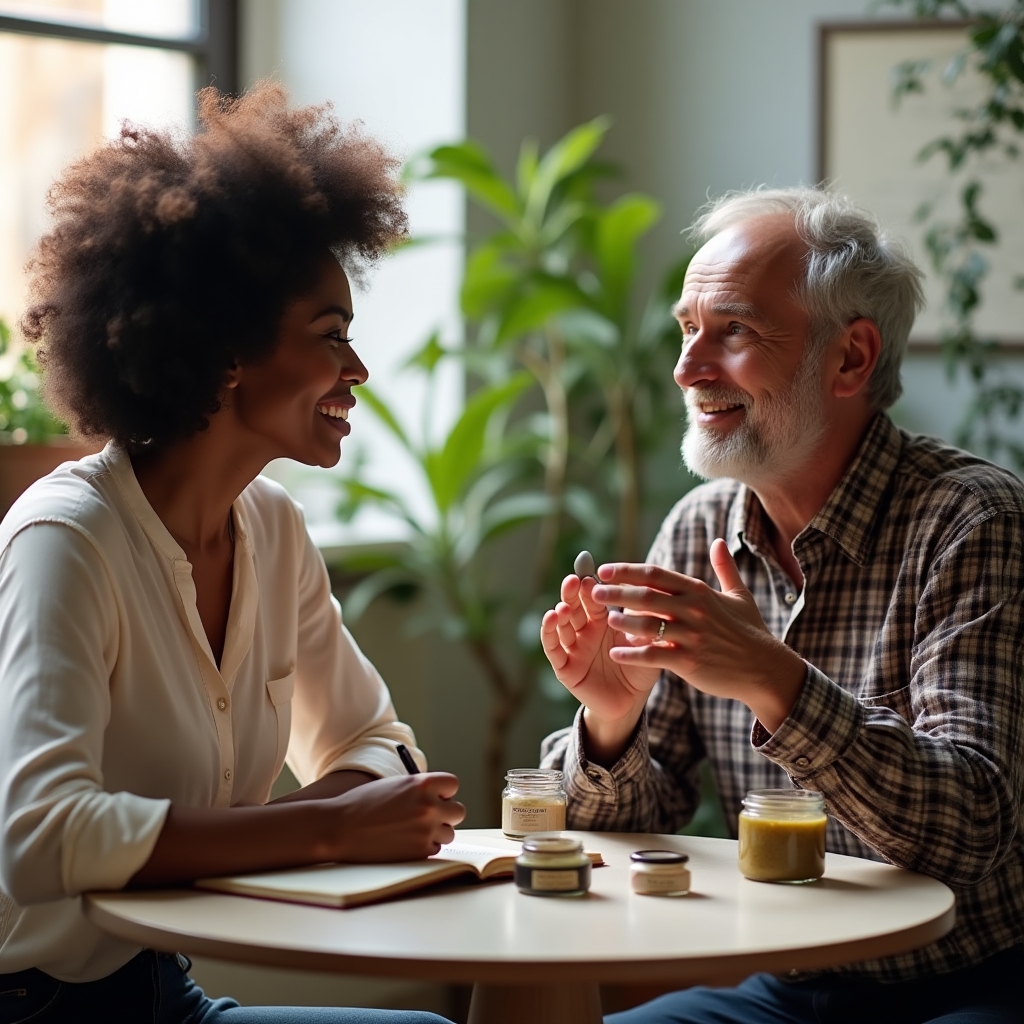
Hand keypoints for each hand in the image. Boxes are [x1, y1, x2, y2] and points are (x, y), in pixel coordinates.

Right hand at [328, 772, 464, 861]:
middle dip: (445, 813)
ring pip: (449, 833)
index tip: (434, 796)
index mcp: (423, 784)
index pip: (452, 785)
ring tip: (412, 830)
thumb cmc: (364, 804)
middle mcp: (429, 806)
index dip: (443, 792)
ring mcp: (426, 830)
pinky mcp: (420, 852)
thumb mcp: (395, 786)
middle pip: (458, 811)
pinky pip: (434, 849)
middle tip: (428, 816)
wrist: (340, 828)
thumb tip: (440, 798)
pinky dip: (424, 847)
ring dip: (436, 832)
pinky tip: (404, 842)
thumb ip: (419, 790)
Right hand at [540, 572, 660, 763]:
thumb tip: (651, 595)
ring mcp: (572, 648)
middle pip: (573, 606)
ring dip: (560, 613)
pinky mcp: (565, 667)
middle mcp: (584, 631)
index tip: (589, 571)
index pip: (593, 598)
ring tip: (563, 606)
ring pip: (561, 625)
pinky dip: (549, 633)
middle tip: (573, 580)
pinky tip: (551, 618)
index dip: (590, 585)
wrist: (631, 703)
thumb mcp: (644, 644)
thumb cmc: (639, 668)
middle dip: (571, 593)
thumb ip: (643, 623)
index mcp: (602, 621)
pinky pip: (553, 648)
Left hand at [591, 539, 806, 732]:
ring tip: (603, 619)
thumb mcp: (739, 595)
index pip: (656, 574)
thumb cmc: (750, 632)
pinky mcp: (689, 661)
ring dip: (622, 621)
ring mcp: (691, 635)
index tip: (605, 569)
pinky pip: (653, 655)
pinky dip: (633, 654)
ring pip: (647, 624)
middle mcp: (693, 609)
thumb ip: (724, 568)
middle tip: (594, 592)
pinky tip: (616, 653)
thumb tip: (718, 541)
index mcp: (699, 591)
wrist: (765, 669)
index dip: (627, 570)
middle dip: (617, 592)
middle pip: (646, 596)